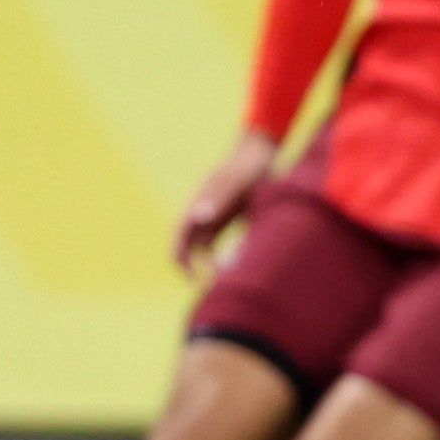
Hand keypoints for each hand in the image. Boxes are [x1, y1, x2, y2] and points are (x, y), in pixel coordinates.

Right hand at [174, 128, 279, 274]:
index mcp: (196, 205)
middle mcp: (198, 214)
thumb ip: (219, 197)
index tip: (203, 280)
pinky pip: (216, 245)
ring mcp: (210, 217)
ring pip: (202, 250)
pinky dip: (223, 258)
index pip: (180, 240)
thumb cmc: (248, 165)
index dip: (184, 263)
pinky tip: (240, 268)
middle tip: (215, 290)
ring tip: (229, 283)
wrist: (260, 150)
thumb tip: (198, 218)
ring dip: (210, 266)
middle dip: (194, 271)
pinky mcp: (223, 219)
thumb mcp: (237, 180)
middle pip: (187, 250)